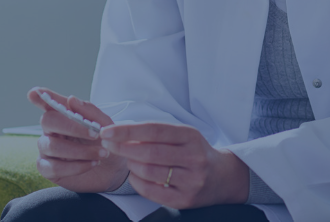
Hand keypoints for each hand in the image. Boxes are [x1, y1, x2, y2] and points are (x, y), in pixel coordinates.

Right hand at [29, 87, 127, 192]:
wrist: (116, 167)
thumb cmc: (108, 142)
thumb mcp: (107, 126)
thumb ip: (91, 113)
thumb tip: (71, 100)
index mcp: (65, 116)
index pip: (50, 103)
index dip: (41, 97)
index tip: (34, 92)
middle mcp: (52, 130)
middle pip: (48, 121)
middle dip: (72, 127)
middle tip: (95, 134)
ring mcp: (48, 149)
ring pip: (52, 146)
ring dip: (80, 151)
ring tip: (101, 154)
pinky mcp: (48, 169)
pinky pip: (53, 167)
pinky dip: (75, 166)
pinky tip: (91, 164)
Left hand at [99, 123, 249, 208]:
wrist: (222, 177)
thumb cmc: (196, 152)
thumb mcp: (184, 136)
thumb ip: (158, 134)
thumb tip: (123, 134)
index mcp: (192, 136)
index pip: (154, 130)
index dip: (128, 131)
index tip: (107, 131)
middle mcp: (194, 157)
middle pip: (149, 152)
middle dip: (123, 147)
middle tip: (109, 144)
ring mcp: (191, 180)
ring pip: (149, 171)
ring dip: (131, 165)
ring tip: (129, 160)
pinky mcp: (184, 199)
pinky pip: (151, 191)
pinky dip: (137, 182)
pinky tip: (135, 175)